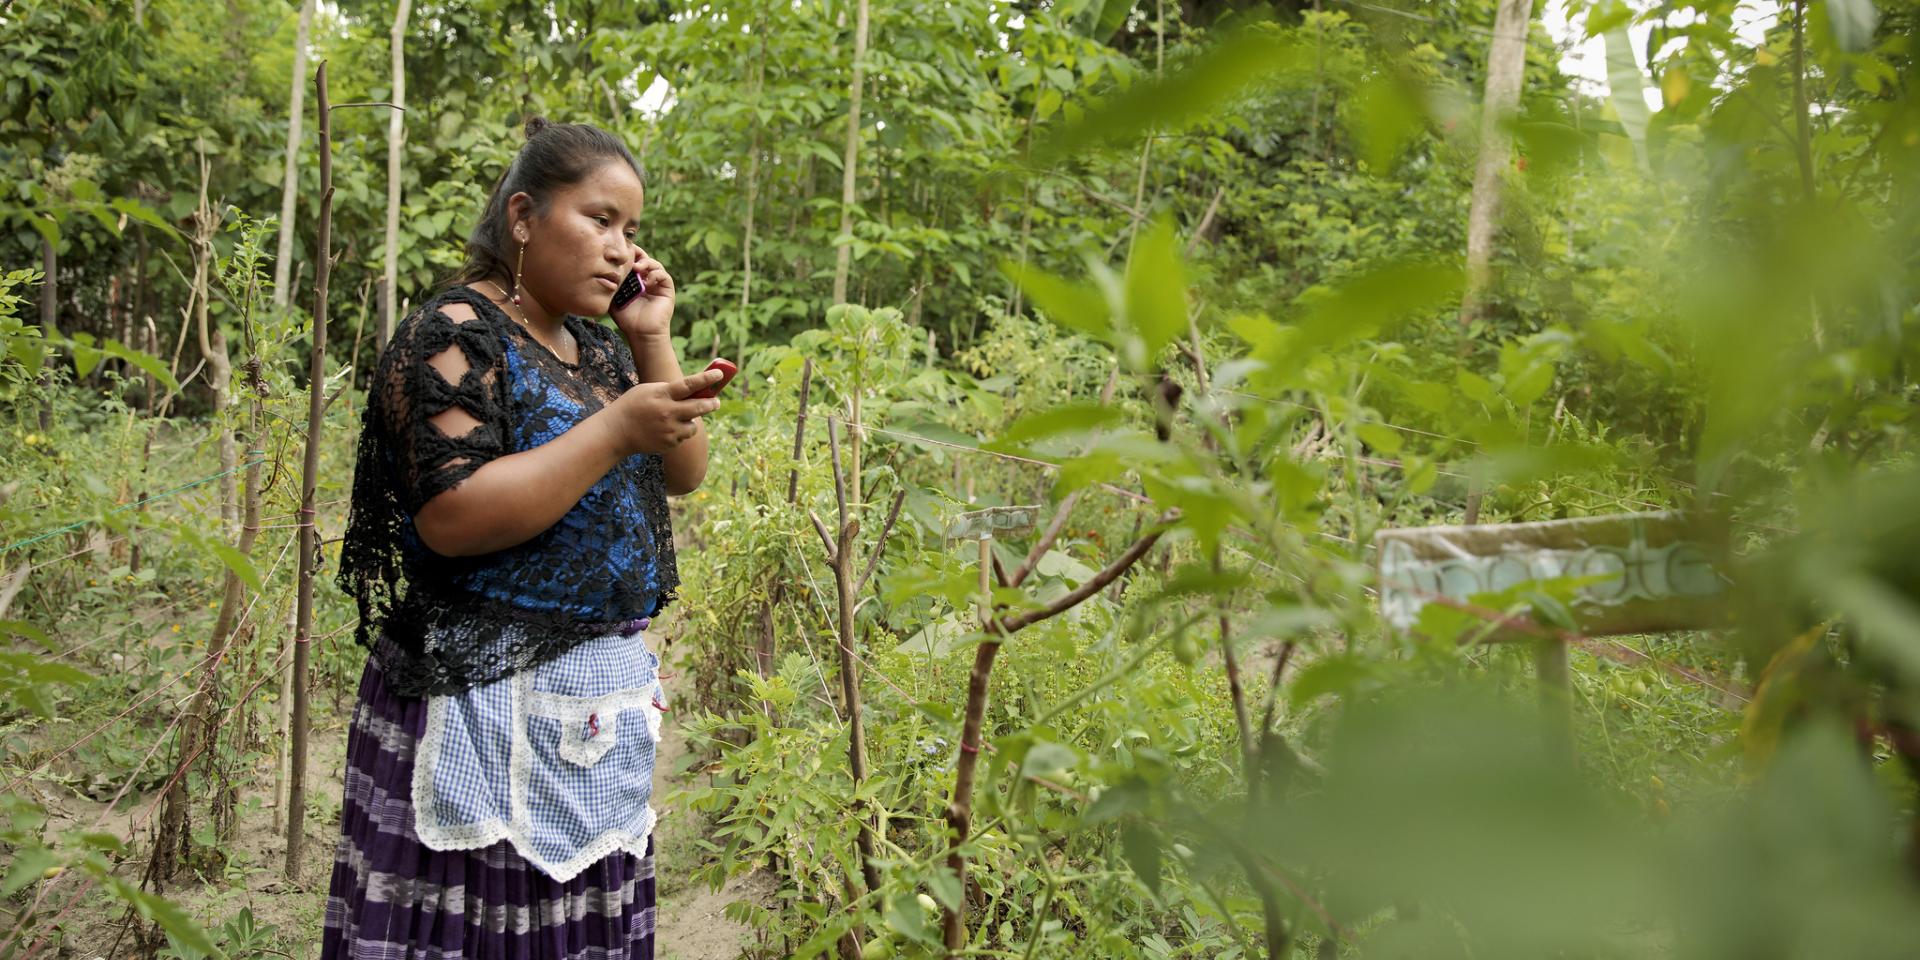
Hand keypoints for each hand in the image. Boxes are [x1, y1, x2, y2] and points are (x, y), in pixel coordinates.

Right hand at [603, 368, 723, 455]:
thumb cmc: (633, 406)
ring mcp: (669, 430)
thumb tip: (694, 390)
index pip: (689, 385)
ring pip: (693, 426)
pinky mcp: (669, 444)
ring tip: (676, 419)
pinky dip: (678, 432)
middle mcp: (667, 412)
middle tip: (716, 402)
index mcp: (662, 395)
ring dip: (690, 421)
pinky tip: (663, 430)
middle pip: (699, 407)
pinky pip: (683, 437)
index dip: (706, 379)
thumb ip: (669, 389)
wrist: (616, 431)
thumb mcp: (648, 390)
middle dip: (711, 404)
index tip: (719, 374)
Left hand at [610, 245, 674, 341]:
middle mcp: (647, 279)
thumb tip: (601, 269)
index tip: (619, 250)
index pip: (633, 261)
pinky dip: (655, 275)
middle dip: (637, 254)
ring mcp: (657, 284)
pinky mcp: (667, 289)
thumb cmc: (626, 318)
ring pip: (655, 264)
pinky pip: (663, 276)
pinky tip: (646, 282)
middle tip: (629, 254)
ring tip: (637, 267)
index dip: (628, 254)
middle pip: (644, 258)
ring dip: (646, 263)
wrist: (640, 333)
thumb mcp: (614, 297)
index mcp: (635, 279)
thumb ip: (611, 284)